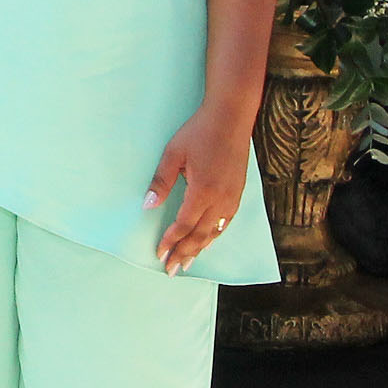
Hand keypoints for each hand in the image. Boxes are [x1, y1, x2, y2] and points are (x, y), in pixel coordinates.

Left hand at [145, 104, 254, 274]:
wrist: (231, 118)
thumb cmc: (199, 132)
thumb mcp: (173, 154)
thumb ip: (161, 182)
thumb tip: (148, 206)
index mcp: (203, 191)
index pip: (184, 225)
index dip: (171, 242)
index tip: (160, 255)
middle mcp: (221, 199)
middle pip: (201, 235)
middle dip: (185, 253)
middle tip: (172, 270)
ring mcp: (233, 197)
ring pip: (216, 231)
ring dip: (201, 248)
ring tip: (188, 262)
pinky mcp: (239, 192)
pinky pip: (226, 222)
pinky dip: (215, 235)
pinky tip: (208, 240)